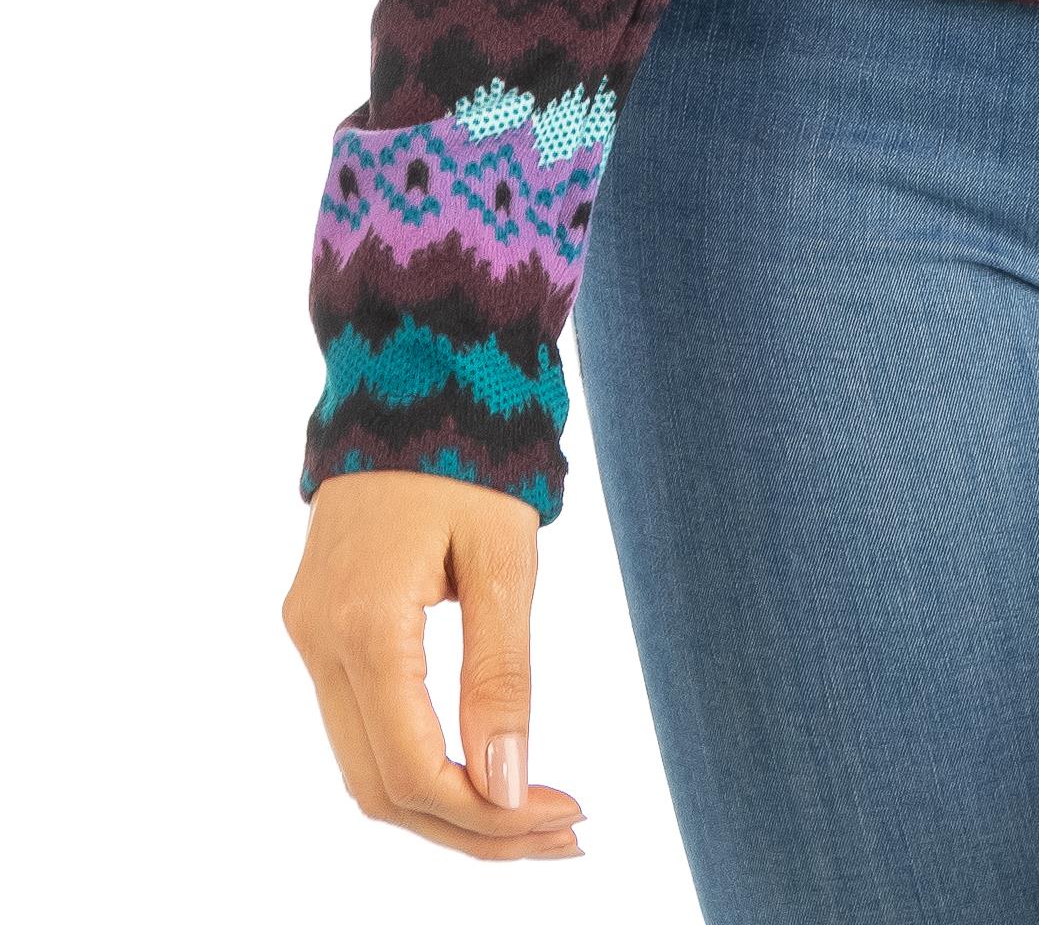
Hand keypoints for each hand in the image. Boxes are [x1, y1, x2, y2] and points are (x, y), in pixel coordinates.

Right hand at [284, 471, 584, 860]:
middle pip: (384, 787)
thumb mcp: (506, 555)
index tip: (567, 816)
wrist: (415, 363)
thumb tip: (507, 788)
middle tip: (564, 836)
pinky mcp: (321, 626)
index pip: (414, 770)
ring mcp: (311, 635)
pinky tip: (484, 770)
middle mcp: (319, 641)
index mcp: (364, 624)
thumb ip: (501, 674)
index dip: (489, 813)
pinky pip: (362, 725)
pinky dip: (421, 761)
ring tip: (537, 818)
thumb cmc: (473, 446)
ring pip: (367, 766)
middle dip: (474, 827)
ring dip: (448, 804)